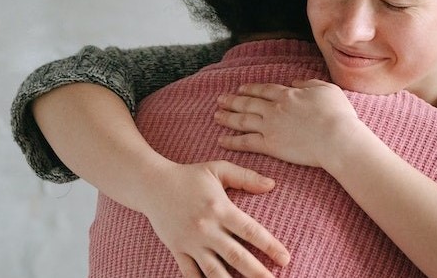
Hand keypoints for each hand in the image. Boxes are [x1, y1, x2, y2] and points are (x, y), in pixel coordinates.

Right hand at [136, 161, 290, 277]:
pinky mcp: (177, 250)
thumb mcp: (218, 169)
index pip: (250, 231)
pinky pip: (191, 273)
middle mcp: (207, 228)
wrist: (150, 185)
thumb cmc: (189, 176)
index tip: (285, 259)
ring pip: (215, 270)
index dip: (270, 246)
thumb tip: (272, 185)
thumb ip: (246, 177)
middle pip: (236, 255)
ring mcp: (191, 242)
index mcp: (220, 208)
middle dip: (257, 272)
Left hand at [215, 79, 360, 168]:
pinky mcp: (270, 145)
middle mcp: (274, 109)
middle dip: (233, 100)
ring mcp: (270, 127)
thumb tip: (296, 82)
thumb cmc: (337, 114)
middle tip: (220, 99)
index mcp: (288, 94)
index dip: (251, 89)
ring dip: (228, 117)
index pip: (264, 90)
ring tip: (216, 116)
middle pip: (248, 103)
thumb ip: (309, 83)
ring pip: (242, 120)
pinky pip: (246, 142)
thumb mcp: (327, 89)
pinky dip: (232, 141)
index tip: (241, 88)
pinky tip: (222, 139)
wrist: (336, 138)